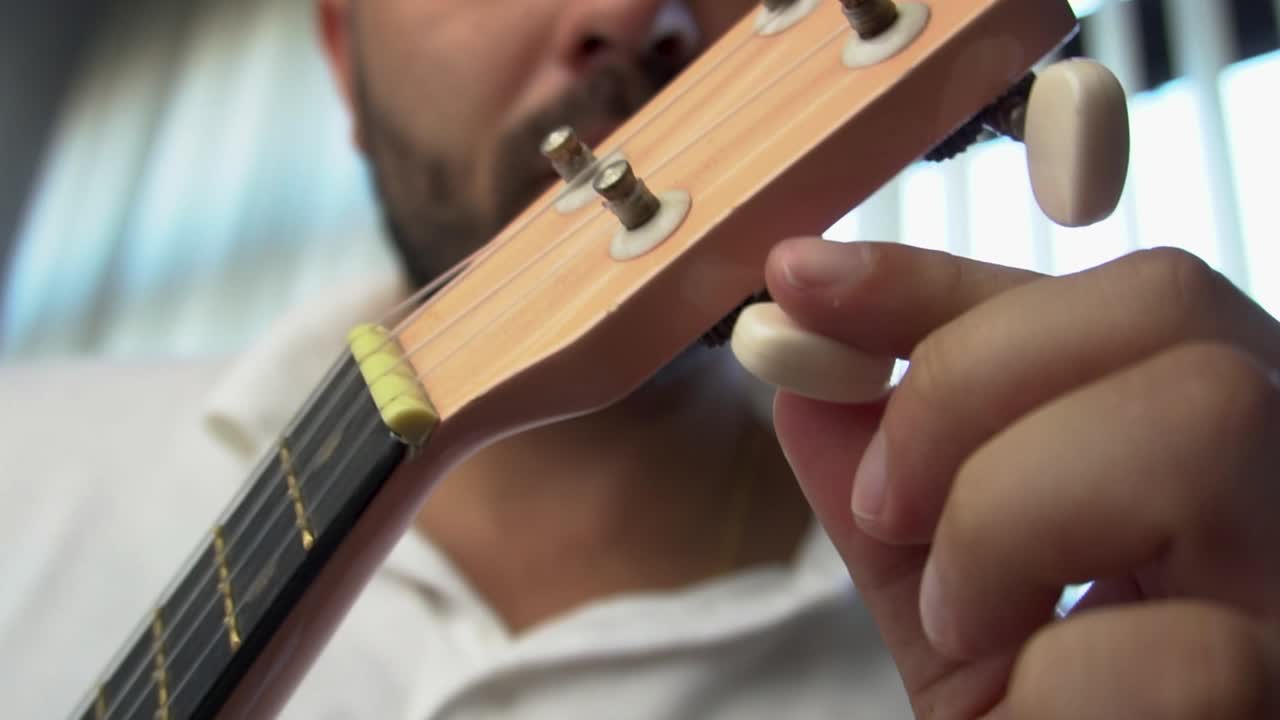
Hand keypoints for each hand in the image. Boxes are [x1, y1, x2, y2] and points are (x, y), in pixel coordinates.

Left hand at [740, 238, 1279, 717]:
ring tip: (974, 626)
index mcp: (1220, 463)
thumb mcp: (965, 615)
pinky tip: (1039, 716)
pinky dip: (1056, 682)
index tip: (797, 277)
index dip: (936, 279)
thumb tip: (804, 375)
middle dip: (970, 385)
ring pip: (1198, 422)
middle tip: (891, 508)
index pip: (1107, 301)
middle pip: (1171, 310)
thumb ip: (895, 500)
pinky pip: (1187, 651)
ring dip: (1012, 513)